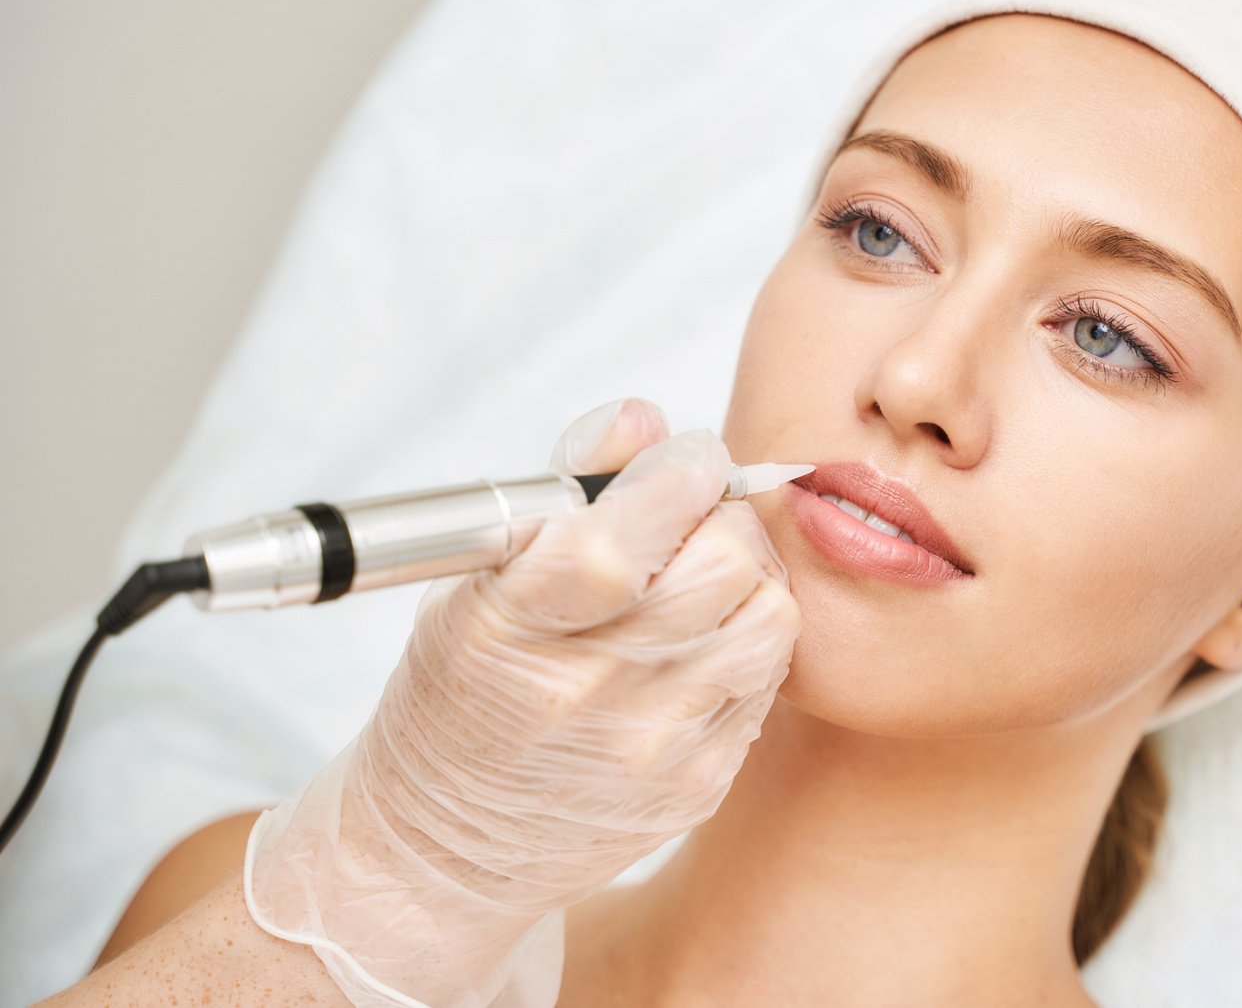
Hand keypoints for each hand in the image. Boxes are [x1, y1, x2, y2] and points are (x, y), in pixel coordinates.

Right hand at [243, 398, 801, 1007]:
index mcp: (508, 634)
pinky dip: (747, 637)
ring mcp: (651, 749)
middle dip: (719, 511)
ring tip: (703, 574)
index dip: (674, 474)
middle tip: (692, 511)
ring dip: (748, 573)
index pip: (620, 541)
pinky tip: (702, 638)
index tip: (679, 455)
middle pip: (720, 567)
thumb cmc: (460, 695)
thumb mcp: (473, 582)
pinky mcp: (699, 784)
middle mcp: (585, 697)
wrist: (448, 850)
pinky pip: (767, 678)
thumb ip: (564, 486)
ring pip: (767, 618)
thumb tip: (643, 416)